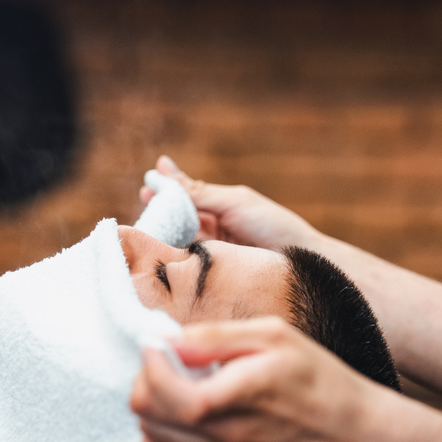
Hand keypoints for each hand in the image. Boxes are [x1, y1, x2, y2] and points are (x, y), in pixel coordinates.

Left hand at [130, 317, 383, 441]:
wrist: (357, 438)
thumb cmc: (321, 380)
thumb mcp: (275, 336)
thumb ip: (216, 337)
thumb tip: (169, 340)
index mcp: (236, 395)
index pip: (163, 386)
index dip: (151, 358)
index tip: (160, 341)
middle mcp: (224, 435)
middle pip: (146, 410)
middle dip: (146, 376)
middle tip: (169, 359)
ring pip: (151, 436)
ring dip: (151, 405)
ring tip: (176, 384)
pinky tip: (162, 430)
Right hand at [138, 156, 316, 248]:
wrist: (300, 261)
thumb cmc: (272, 225)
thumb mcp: (232, 201)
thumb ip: (197, 191)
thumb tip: (161, 169)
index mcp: (220, 206)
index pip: (185, 196)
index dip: (165, 190)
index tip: (146, 184)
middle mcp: (214, 228)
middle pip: (177, 218)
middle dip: (158, 210)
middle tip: (142, 201)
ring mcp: (211, 250)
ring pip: (177, 239)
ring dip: (160, 232)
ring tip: (142, 227)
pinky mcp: (209, 272)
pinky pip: (185, 261)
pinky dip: (170, 254)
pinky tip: (156, 250)